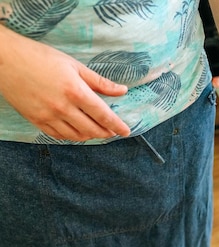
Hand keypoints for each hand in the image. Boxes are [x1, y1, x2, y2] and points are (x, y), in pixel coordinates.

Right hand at [0, 27, 129, 140]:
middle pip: (92, 129)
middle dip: (106, 133)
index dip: (117, 125)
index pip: (103, 115)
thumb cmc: (40, 57)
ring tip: (97, 132)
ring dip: (90, 136)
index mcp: (76, 92)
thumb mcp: (74, 66)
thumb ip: (100, 82)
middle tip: (113, 132)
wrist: (4, 59)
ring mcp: (48, 116)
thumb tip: (123, 91)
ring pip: (76, 136)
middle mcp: (63, 108)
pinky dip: (71, 136)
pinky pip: (58, 136)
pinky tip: (77, 132)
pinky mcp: (36, 120)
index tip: (127, 131)